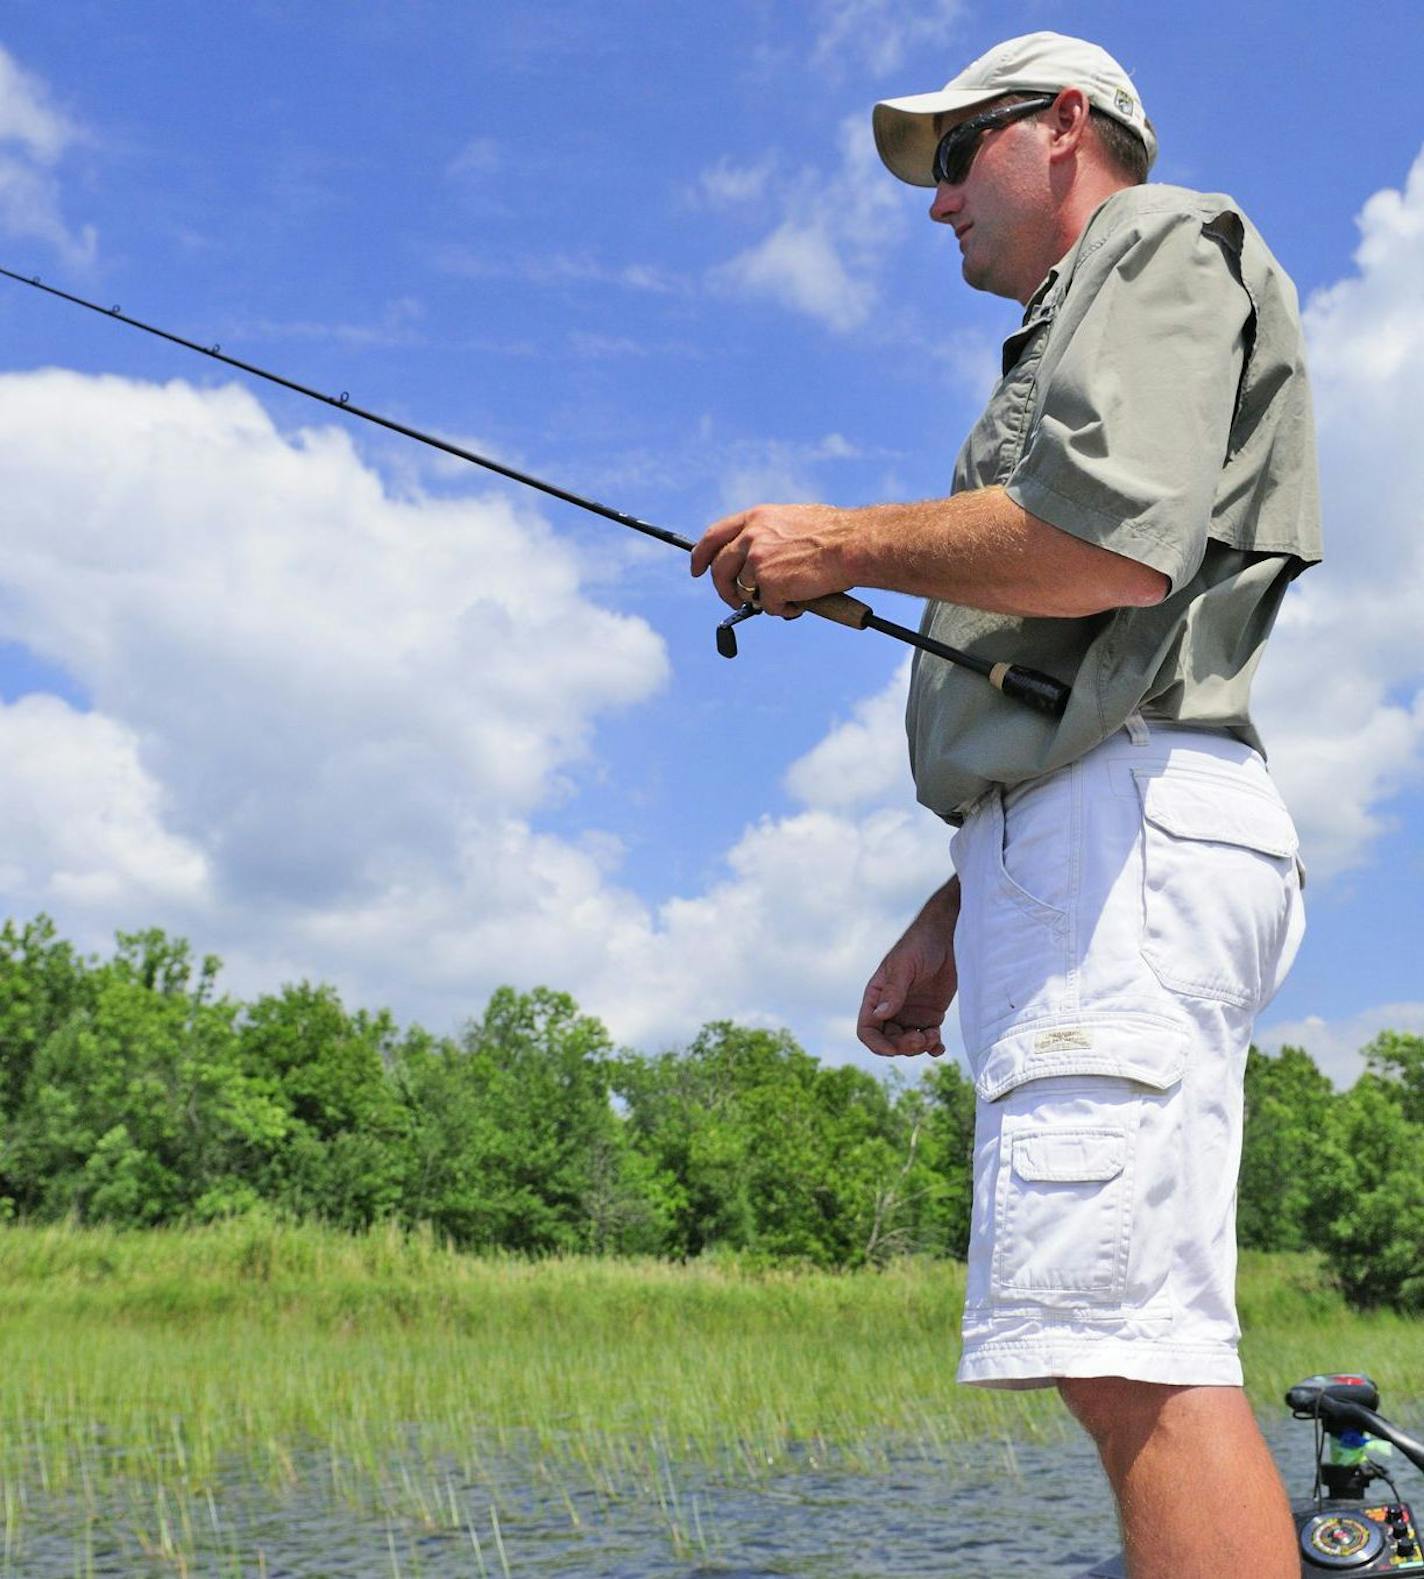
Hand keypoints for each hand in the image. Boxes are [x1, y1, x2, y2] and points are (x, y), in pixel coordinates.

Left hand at [690, 503, 852, 616]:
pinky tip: (802, 599)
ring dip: (765, 599)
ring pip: (747, 592)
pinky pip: (768, 607)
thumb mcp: (793, 520)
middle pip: (719, 569)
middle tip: (736, 601)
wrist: (852, 545)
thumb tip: (759, 558)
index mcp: (756, 518)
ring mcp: (758, 562)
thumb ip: (770, 534)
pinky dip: (784, 608)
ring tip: (793, 594)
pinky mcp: (769, 584)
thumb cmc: (834, 535)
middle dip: (724, 589)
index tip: (697, 569)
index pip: (714, 536)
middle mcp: (751, 537)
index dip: (701, 555)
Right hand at [857, 894, 958, 1058]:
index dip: (876, 1044)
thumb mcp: (904, 965)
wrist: (948, 937)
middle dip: (902, 1046)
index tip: (892, 1050)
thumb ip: (894, 990)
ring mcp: (911, 1013)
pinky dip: (932, 1047)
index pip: (867, 1029)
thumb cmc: (920, 944)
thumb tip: (880, 1015)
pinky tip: (939, 1047)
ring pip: (908, 1043)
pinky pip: (928, 1039)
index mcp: (877, 995)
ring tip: (934, 1036)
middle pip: (888, 1040)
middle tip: (920, 1039)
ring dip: (919, 1047)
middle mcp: (892, 1008)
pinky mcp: (931, 1015)